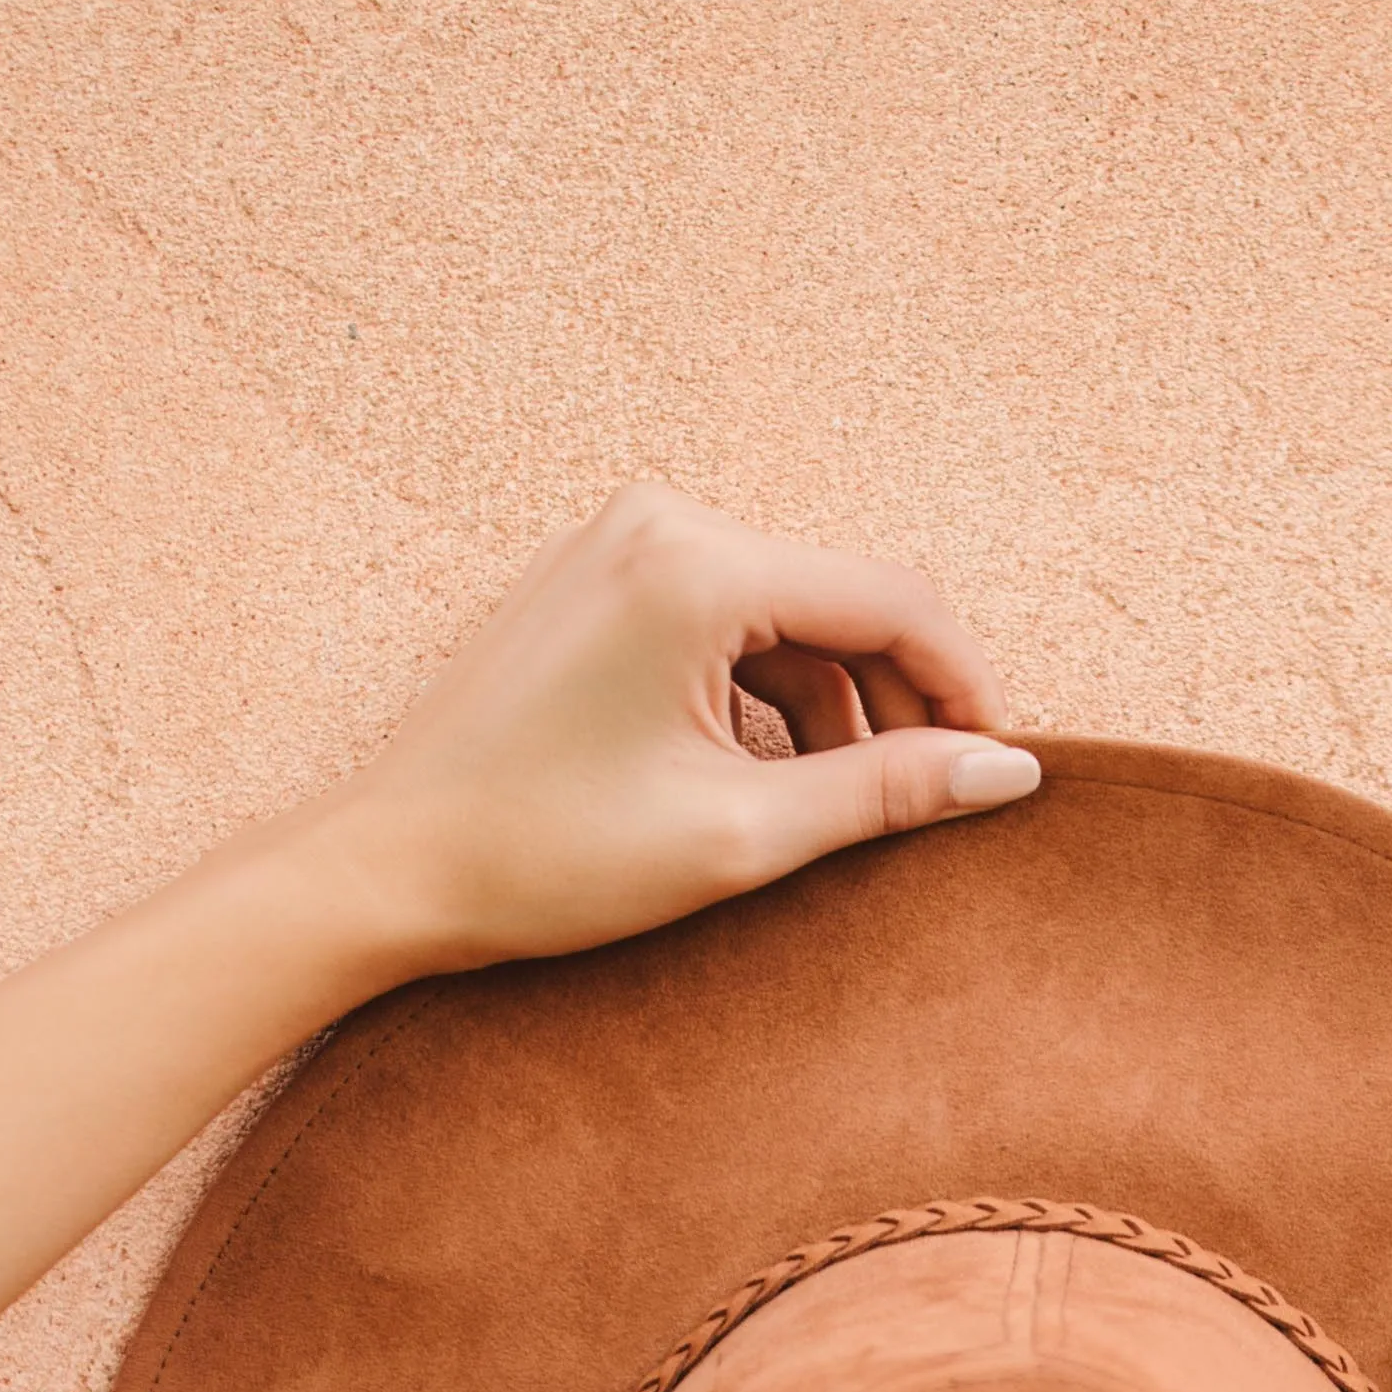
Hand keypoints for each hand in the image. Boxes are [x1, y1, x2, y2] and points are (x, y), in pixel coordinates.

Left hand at [282, 482, 1039, 987]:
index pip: (895, 597)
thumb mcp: (738, 835)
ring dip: (834, 706)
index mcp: (699, 565)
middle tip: (924, 806)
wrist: (384, 868)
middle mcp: (662, 522)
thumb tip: (1006, 772)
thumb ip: (884, 792)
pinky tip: (763, 778)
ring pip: (791, 614)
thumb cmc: (541, 856)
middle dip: (900, 701)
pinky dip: (766, 694)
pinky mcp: (596, 580)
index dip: (966, 687)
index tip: (996, 774)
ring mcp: (620, 542)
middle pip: (845, 598)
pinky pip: (727, 619)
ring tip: (834, 810)